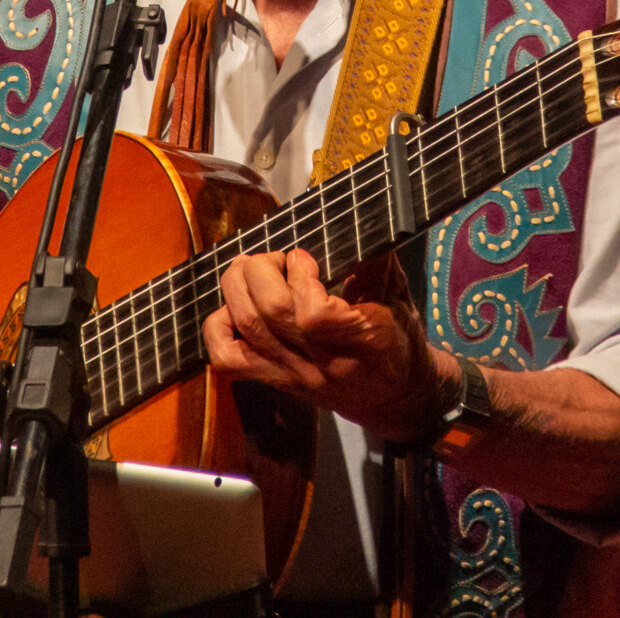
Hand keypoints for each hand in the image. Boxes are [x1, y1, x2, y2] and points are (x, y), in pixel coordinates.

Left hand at [202, 250, 448, 443]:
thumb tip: (364, 219)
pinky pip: (229, 360)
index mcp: (367, 340)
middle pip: (269, 313)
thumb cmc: (399, 343)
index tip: (305, 257)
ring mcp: (297, 375)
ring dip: (238, 286)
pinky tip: (235, 308)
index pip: (315, 316)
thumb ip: (379, 263)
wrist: (395, 401)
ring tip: (251, 269)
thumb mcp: (401, 301)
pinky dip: (219, 328)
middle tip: (274, 257)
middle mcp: (326, 363)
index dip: (301, 276)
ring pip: (247, 328)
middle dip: (260, 269)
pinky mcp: (277, 382)